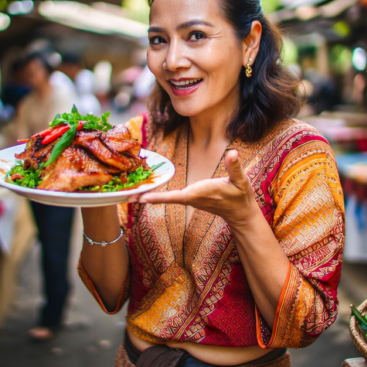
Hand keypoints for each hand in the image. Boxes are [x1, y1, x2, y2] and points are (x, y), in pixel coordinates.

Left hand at [130, 150, 260, 228]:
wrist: (240, 213)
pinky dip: (158, 195)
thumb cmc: (240, 196)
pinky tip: (145, 192)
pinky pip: (171, 197)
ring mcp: (190, 200)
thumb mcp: (241, 181)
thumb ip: (235, 167)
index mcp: (201, 193)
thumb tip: (232, 152)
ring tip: (129, 193)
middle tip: (125, 195)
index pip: (177, 196)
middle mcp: (193, 198)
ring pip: (167, 198)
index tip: (143, 198)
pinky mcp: (190, 199)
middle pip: (166, 198)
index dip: (160, 197)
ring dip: (150, 196)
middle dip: (147, 196)